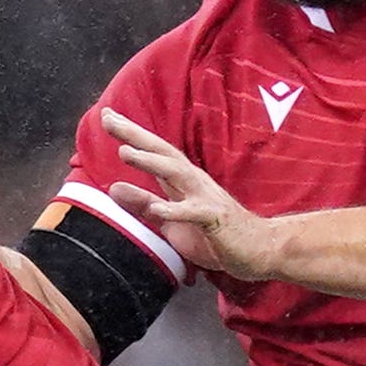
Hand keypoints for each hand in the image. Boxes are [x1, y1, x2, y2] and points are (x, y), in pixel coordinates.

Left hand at [99, 112, 287, 278]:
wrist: (260, 249)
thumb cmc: (213, 233)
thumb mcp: (170, 220)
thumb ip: (143, 204)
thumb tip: (113, 187)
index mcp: (181, 181)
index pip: (153, 152)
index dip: (130, 135)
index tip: (106, 116)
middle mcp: (193, 182)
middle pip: (162, 153)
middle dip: (135, 135)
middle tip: (108, 119)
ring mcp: (206, 198)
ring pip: (177, 175)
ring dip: (151, 162)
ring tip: (125, 152)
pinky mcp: (216, 220)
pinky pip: (194, 214)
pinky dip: (175, 211)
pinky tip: (157, 209)